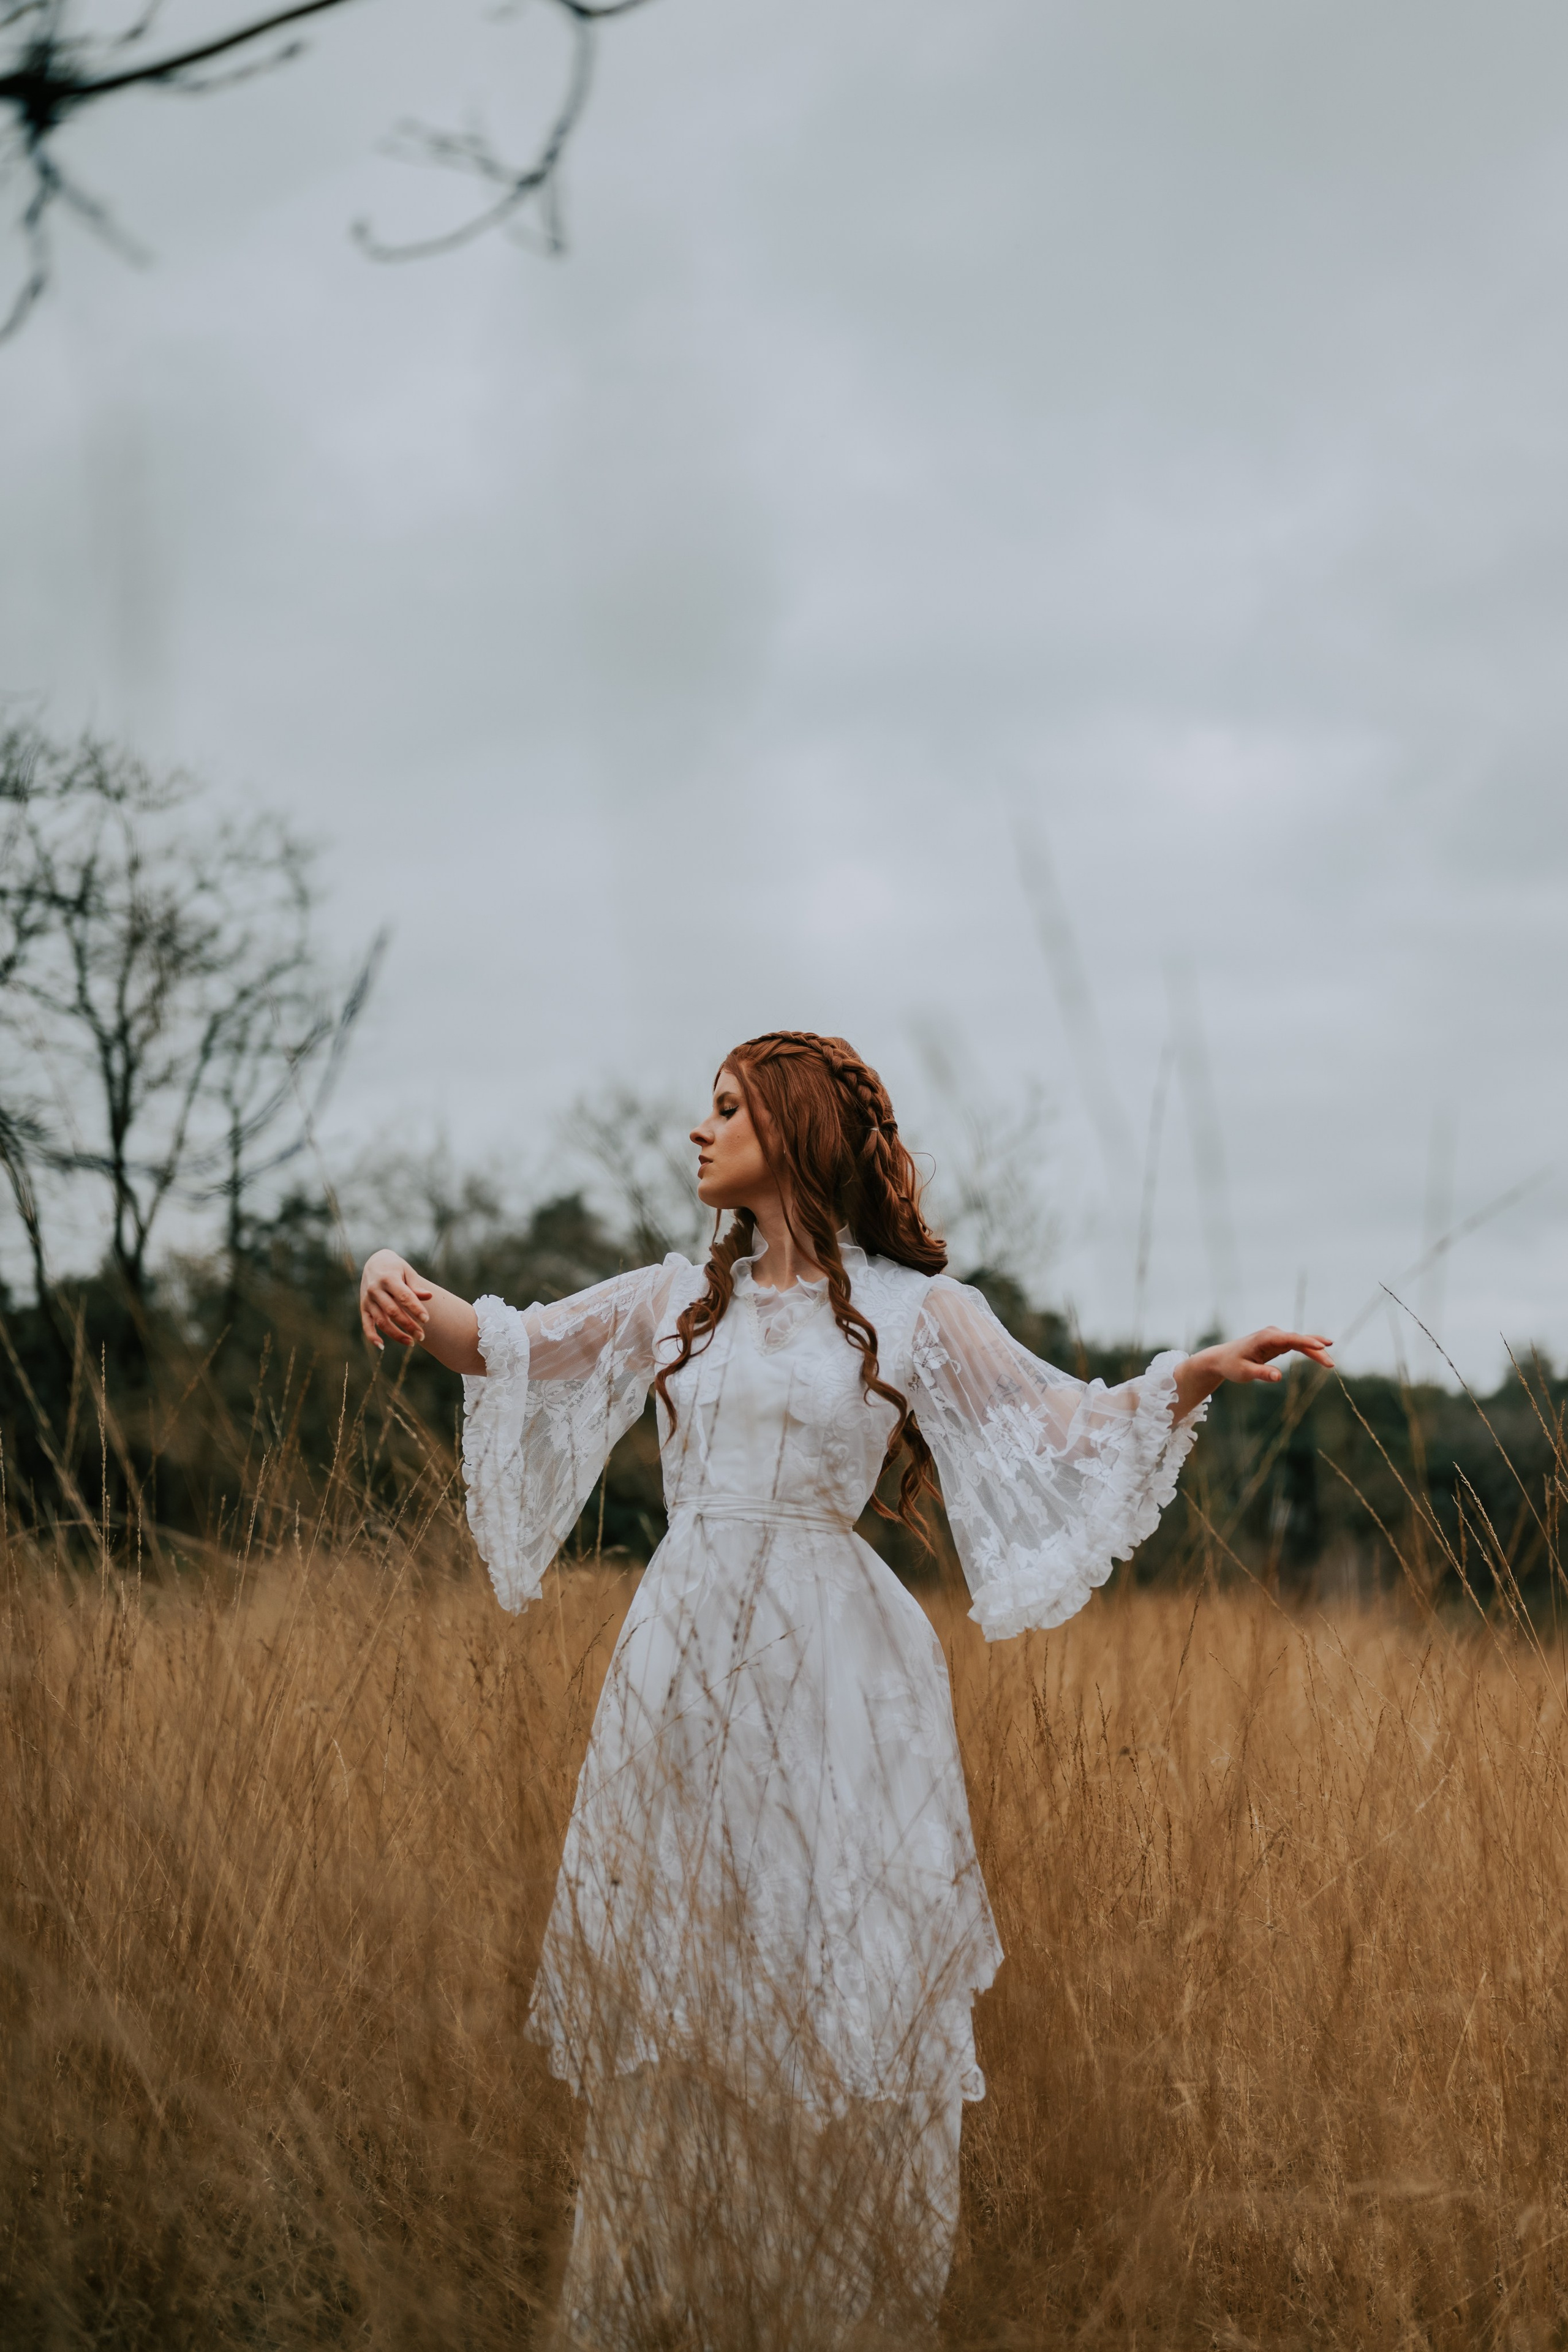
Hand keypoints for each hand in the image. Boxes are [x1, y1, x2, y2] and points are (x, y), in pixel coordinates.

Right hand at [359, 1249, 433, 1351]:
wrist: (375, 1263)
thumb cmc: (396, 1268)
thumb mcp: (407, 1271)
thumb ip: (416, 1286)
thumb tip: (429, 1296)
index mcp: (388, 1278)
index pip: (404, 1296)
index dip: (415, 1309)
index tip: (426, 1320)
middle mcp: (375, 1290)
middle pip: (393, 1312)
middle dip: (408, 1325)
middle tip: (422, 1336)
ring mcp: (368, 1300)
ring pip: (381, 1321)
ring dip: (396, 1334)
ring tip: (412, 1343)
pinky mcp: (363, 1308)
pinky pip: (366, 1325)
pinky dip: (372, 1337)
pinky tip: (382, 1346)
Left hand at [1174, 1327, 1334, 1419]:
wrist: (1222, 1358)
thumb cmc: (1232, 1365)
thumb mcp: (1244, 1372)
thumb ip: (1261, 1373)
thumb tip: (1278, 1377)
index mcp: (1264, 1338)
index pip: (1290, 1338)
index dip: (1306, 1342)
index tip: (1322, 1346)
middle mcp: (1272, 1334)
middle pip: (1299, 1340)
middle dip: (1316, 1350)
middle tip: (1331, 1364)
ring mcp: (1276, 1337)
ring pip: (1300, 1342)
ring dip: (1315, 1351)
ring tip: (1330, 1363)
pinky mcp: (1277, 1342)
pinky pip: (1297, 1345)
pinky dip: (1309, 1349)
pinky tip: (1321, 1352)